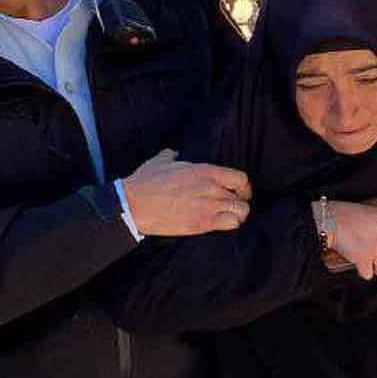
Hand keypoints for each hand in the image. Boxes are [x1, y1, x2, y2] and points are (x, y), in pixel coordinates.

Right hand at [123, 149, 251, 235]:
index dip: (243, 186)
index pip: (240, 177)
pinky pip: (230, 224)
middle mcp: (210, 187)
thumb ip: (171, 155)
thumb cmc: (144, 183)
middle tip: (233, 206)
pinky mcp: (202, 223)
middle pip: (241, 196)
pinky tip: (222, 223)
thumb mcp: (160, 161)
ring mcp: (207, 206)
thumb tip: (172, 153)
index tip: (240, 191)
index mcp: (203, 171)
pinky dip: (231, 224)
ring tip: (230, 216)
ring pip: (240, 211)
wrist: (132, 205)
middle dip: (239, 201)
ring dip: (237, 214)